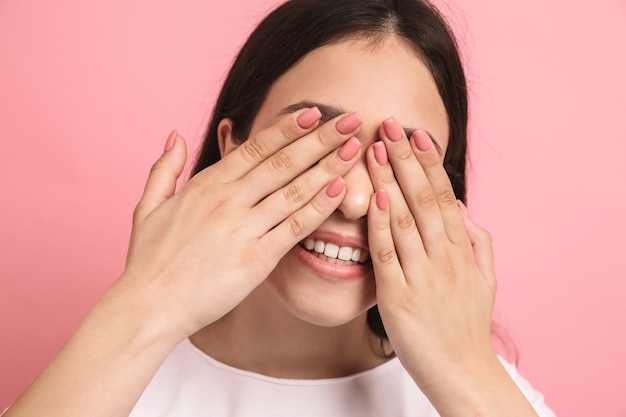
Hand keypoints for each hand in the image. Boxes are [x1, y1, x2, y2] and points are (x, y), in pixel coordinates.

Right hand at [120, 108, 362, 339]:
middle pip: (283, 162)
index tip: (316, 113)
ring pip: (294, 190)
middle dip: (321, 138)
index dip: (289, 128)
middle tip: (351, 119)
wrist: (149, 306)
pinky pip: (295, 227)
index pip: (256, 148)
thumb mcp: (148, 206)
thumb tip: (176, 134)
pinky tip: (341, 190)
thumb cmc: (148, 259)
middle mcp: (227, 201)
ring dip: (328, 166)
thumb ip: (164, 167)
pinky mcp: (256, 259)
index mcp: (206, 185)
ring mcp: (243, 229)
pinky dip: (319, 207)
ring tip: (356, 147)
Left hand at [366, 117, 496, 383]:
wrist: (461, 371)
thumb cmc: (467, 324)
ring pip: (405, 220)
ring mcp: (423, 276)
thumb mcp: (485, 279)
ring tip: (375, 148)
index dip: (428, 162)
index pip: (442, 195)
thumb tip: (460, 206)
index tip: (415, 133)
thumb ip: (477, 240)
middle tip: (389, 123)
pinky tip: (374, 199)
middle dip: (406, 158)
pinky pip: (388, 256)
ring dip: (389, 181)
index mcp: (461, 249)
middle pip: (423, 198)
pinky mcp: (399, 297)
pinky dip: (381, 227)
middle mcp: (445, 257)